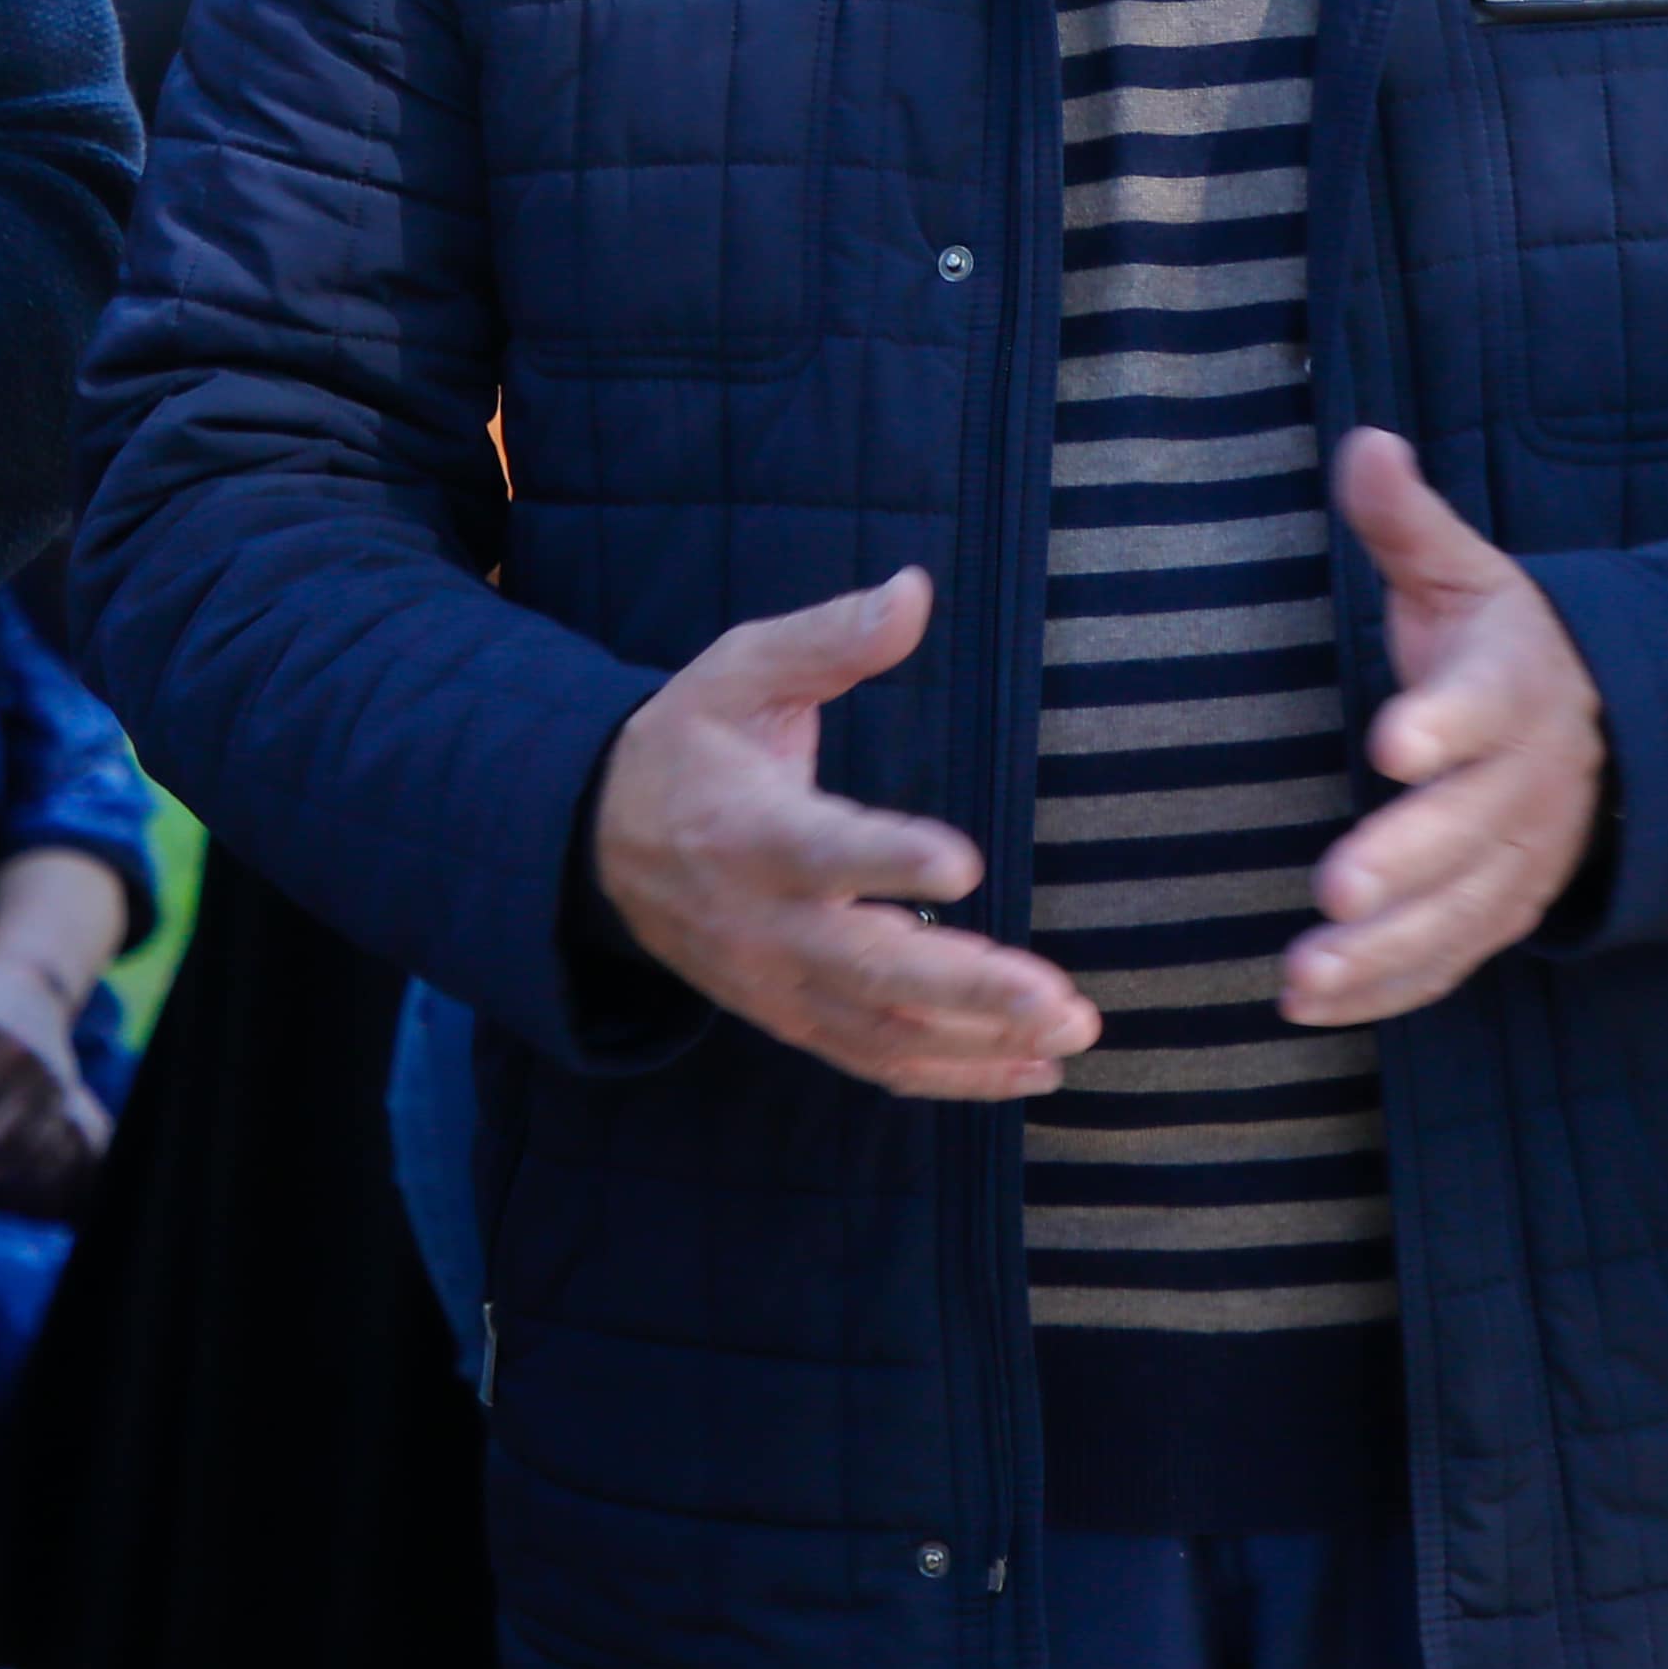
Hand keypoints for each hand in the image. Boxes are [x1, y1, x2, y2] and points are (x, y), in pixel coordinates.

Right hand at [593, 570, 1100, 1098]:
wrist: (600, 843)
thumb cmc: (690, 744)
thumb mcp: (739, 672)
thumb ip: (827, 640)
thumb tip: (913, 591)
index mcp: (750, 830)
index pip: (822, 852)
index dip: (888, 860)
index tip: (964, 864)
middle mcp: (765, 923)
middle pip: (871, 968)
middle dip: (971, 991)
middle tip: (1060, 1004)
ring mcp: (779, 983)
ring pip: (884, 1030)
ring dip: (980, 1045)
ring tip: (1067, 1039)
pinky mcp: (792, 1017)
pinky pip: (875, 1060)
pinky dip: (952, 1077)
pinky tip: (1027, 1075)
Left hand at [1281, 434, 1607, 1032]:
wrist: (1607, 733)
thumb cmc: (1503, 644)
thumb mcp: (1465, 574)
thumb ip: (1407, 522)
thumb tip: (1367, 443)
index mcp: (1512, 687)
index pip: (1481, 705)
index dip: (1442, 723)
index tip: (1390, 741)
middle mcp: (1522, 783)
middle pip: (1468, 828)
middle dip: (1406, 860)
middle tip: (1337, 889)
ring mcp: (1516, 859)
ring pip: (1458, 913)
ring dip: (1383, 950)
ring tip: (1303, 974)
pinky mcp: (1499, 913)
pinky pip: (1449, 960)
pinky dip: (1388, 989)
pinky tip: (1314, 1003)